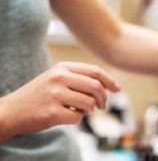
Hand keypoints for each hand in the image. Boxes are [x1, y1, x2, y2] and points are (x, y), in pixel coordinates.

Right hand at [0, 62, 119, 138]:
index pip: (95, 71)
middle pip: (96, 87)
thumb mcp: (56, 78)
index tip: (117, 89)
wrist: (11, 111)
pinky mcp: (52, 112)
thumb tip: (108, 85)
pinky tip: (66, 116)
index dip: (110, 81)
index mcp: (62, 68)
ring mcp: (55, 95)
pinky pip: (78, 117)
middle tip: (102, 106)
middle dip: (103, 99)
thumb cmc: (39, 95)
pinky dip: (77, 119)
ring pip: (89, 103)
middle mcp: (59, 78)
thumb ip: (79, 78)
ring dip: (89, 110)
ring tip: (79, 110)